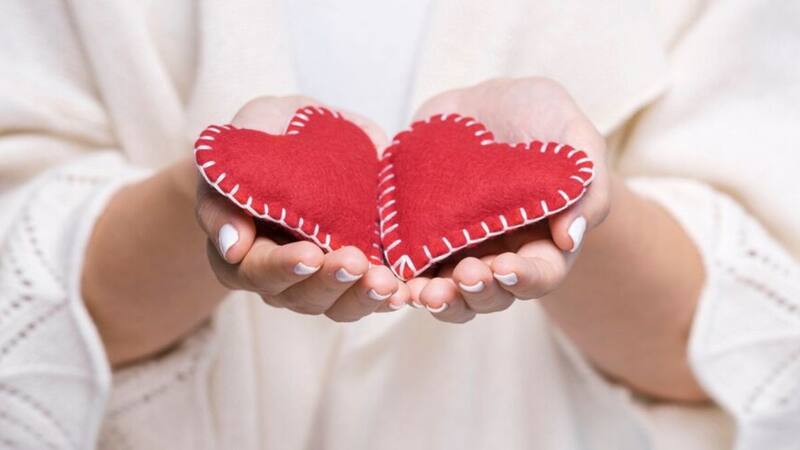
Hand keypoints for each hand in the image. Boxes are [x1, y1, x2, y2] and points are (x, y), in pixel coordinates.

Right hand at [195, 96, 409, 320]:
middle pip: (298, 295)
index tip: (309, 254)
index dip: (281, 267)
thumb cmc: (271, 130)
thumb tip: (231, 246)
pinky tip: (405, 291)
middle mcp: (278, 274)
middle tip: (355, 262)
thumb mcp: (247, 132)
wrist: (316, 132)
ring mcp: (317, 280)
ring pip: (336, 305)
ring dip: (361, 296)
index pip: (253, 270)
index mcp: (241, 246)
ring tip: (387, 282)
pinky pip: (368, 298)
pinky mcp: (354, 276)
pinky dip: (387, 298)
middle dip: (329, 281)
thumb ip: (230, 179)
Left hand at [406, 78, 609, 321]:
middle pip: (492, 295)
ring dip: (439, 298)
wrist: (486, 102)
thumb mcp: (574, 134)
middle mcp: (500, 254)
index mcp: (543, 241)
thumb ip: (586, 183)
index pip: (540, 275)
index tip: (507, 266)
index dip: (525, 279)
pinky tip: (390, 277)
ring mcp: (458, 249)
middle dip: (478, 292)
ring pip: (450, 292)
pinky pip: (409, 267)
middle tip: (466, 275)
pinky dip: (401, 278)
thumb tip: (570, 238)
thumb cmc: (541, 117)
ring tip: (424, 291)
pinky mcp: (420, 236)